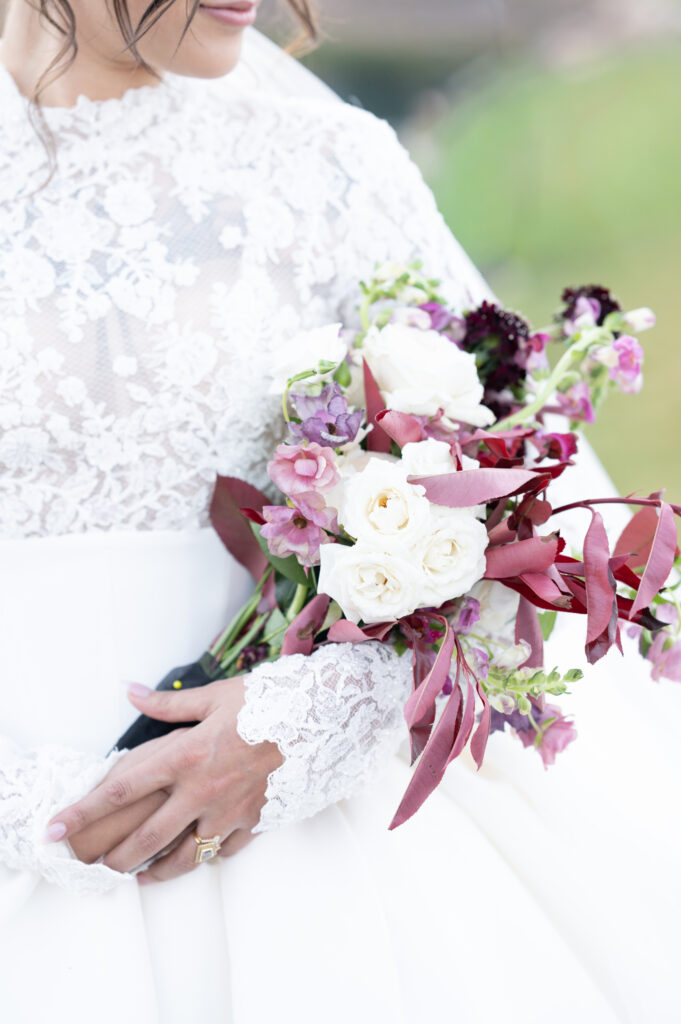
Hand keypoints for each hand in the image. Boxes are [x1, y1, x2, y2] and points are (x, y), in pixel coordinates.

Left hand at [46, 676, 282, 882]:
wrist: (322, 719)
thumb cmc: (267, 703)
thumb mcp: (214, 696)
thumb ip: (166, 701)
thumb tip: (129, 690)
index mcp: (185, 757)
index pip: (121, 790)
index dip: (83, 811)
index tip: (57, 827)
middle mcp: (202, 791)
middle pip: (145, 837)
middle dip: (112, 858)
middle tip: (93, 866)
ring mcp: (229, 812)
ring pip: (183, 856)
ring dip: (155, 871)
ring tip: (138, 877)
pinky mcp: (254, 822)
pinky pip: (223, 851)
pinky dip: (204, 858)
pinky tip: (192, 859)